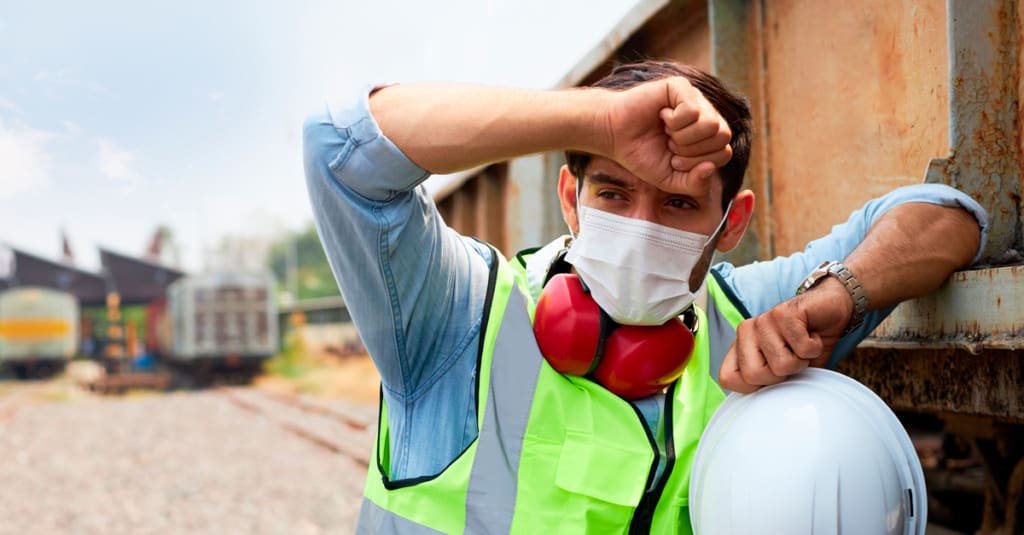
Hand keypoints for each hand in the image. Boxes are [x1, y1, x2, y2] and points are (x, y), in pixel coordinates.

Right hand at [603, 76, 732, 192]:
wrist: (614, 137)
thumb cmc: (641, 155)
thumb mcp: (671, 180)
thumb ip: (695, 184)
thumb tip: (710, 168)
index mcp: (708, 138)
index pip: (724, 153)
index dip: (698, 162)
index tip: (674, 160)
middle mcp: (706, 115)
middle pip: (722, 136)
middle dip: (692, 150)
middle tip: (670, 145)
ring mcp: (695, 98)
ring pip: (711, 123)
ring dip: (683, 136)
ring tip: (666, 131)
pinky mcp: (681, 86)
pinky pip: (693, 110)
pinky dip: (673, 121)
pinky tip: (660, 116)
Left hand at [719, 278, 853, 392]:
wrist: (831, 309)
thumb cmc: (806, 344)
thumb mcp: (786, 370)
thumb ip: (769, 384)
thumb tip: (761, 408)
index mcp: (740, 346)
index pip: (727, 378)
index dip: (754, 387)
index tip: (774, 376)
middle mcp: (746, 331)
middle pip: (754, 376)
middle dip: (782, 375)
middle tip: (793, 357)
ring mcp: (763, 320)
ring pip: (781, 364)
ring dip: (802, 360)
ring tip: (803, 345)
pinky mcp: (783, 313)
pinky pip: (801, 348)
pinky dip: (814, 347)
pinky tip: (812, 335)